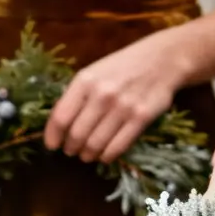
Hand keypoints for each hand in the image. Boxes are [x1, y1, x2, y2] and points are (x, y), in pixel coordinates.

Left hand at [44, 32, 180, 163]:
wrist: (162, 59)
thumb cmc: (123, 66)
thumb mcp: (94, 72)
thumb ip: (77, 95)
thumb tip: (59, 125)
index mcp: (85, 81)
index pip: (60, 117)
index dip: (53, 136)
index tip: (52, 145)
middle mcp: (102, 94)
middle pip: (76, 135)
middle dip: (71, 148)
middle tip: (72, 150)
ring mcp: (122, 107)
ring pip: (95, 144)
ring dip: (88, 154)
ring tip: (87, 154)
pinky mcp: (141, 119)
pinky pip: (117, 147)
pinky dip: (107, 156)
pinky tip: (104, 155)